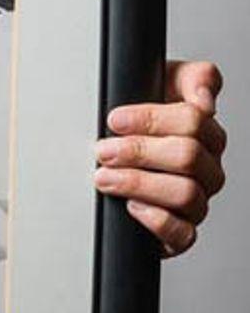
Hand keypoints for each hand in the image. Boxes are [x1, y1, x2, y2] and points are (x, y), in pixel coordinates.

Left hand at [94, 60, 225, 257]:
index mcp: (207, 132)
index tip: (115, 119)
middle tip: (104, 150)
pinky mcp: (183, 232)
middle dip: (138, 151)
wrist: (120, 153)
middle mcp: (208, 168)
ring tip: (105, 177)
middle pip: (188, 156)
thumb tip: (205, 98)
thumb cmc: (139, 120)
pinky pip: (183, 234)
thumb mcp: (163, 83)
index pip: (194, 120)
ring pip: (186, 194)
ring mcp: (198, 201)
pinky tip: (131, 206)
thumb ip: (194, 78)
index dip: (150, 118)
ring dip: (138, 183)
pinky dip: (156, 220)